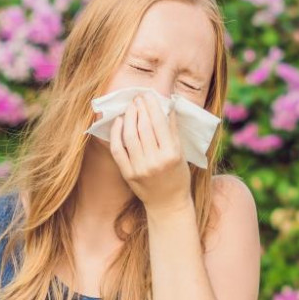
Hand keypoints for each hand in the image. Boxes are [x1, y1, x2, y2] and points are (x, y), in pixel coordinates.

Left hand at [110, 93, 191, 211]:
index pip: (159, 123)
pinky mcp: (128, 173)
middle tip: (138, 98)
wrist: (168, 204)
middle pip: (143, 127)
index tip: (148, 95)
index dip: (152, 106)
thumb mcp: (182, 154)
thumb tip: (166, 106)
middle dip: (140, 108)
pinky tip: (119, 122)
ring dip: (128, 117)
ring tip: (130, 107)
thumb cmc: (178, 176)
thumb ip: (173, 131)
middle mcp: (155, 161)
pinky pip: (118, 149)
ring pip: (129, 135)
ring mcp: (139, 168)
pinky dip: (116, 133)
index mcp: (171, 154)